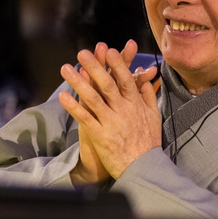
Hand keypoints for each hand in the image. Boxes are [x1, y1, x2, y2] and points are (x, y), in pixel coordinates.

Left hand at [59, 40, 159, 180]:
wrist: (144, 168)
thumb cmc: (148, 143)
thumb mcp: (154, 117)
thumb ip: (148, 97)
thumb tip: (145, 81)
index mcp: (135, 104)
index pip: (125, 79)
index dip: (117, 64)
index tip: (108, 50)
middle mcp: (123, 110)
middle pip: (107, 84)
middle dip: (95, 66)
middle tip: (83, 52)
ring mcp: (111, 122)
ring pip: (93, 98)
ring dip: (78, 82)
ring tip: (66, 69)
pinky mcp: (100, 135)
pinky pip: (85, 118)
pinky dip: (74, 107)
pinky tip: (63, 96)